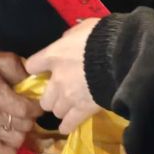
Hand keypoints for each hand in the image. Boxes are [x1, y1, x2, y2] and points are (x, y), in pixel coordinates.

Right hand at [0, 48, 37, 153]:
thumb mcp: (7, 61)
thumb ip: (23, 74)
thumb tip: (38, 89)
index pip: (21, 110)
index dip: (36, 109)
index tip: (39, 105)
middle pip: (21, 126)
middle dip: (31, 119)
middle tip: (28, 111)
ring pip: (15, 139)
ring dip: (23, 131)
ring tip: (19, 121)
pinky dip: (10, 149)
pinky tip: (12, 137)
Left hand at [25, 20, 100, 134]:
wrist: (121, 55)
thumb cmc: (103, 37)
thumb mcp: (85, 27)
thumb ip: (71, 36)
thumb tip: (66, 40)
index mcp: (54, 55)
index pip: (32, 66)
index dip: (37, 69)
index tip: (43, 70)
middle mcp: (57, 79)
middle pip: (43, 97)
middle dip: (51, 96)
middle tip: (61, 93)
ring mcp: (68, 96)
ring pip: (55, 110)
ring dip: (61, 108)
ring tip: (70, 106)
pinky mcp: (83, 109)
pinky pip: (69, 123)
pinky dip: (67, 125)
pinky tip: (67, 126)